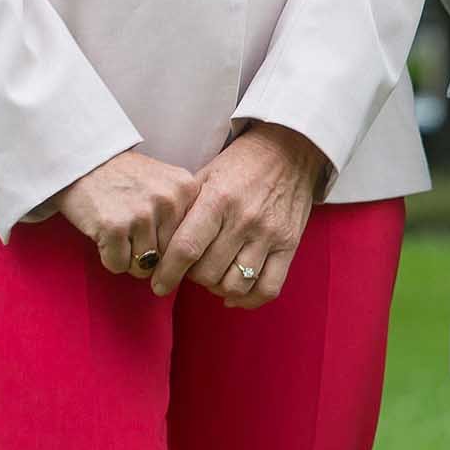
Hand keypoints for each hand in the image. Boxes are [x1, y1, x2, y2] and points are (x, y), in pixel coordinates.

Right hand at [54, 151, 201, 276]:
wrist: (84, 163)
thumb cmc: (126, 179)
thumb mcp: (167, 183)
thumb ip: (184, 213)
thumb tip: (189, 260)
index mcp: (187, 189)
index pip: (192, 240)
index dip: (172, 246)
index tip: (158, 236)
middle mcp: (169, 201)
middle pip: (169, 257)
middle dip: (151, 255)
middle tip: (133, 232)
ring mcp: (142, 214)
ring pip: (144, 266)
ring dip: (129, 258)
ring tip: (120, 232)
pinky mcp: (114, 227)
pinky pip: (118, 265)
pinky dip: (109, 257)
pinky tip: (105, 235)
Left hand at [154, 124, 327, 307]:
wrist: (289, 149)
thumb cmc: (240, 164)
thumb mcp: (205, 176)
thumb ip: (184, 211)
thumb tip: (159, 249)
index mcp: (219, 200)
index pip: (186, 249)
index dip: (167, 273)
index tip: (158, 284)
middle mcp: (245, 220)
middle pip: (208, 273)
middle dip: (192, 277)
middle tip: (190, 269)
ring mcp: (270, 234)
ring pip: (235, 285)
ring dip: (217, 288)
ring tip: (213, 276)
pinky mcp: (290, 244)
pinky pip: (268, 288)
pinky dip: (248, 299)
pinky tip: (234, 293)